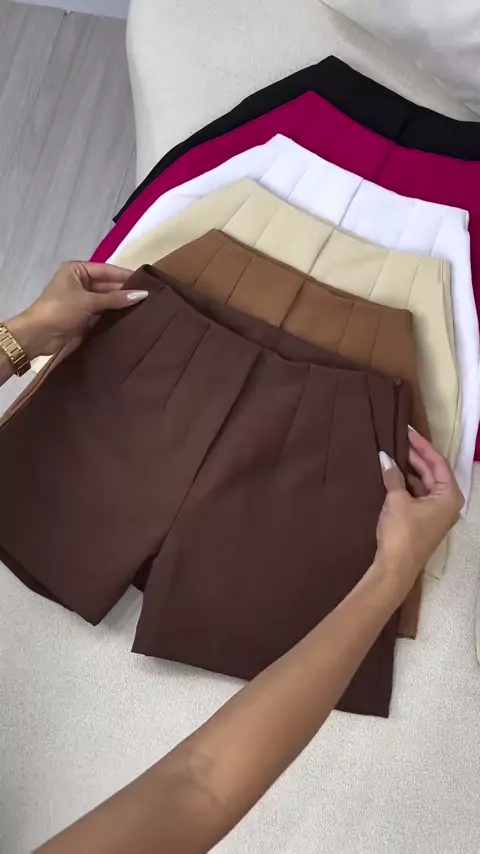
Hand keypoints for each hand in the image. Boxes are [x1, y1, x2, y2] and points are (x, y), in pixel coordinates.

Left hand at [8, 261, 147, 357]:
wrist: (38, 335)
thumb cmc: (60, 310)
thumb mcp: (88, 301)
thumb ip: (115, 298)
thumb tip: (142, 294)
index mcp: (77, 270)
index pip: (107, 270)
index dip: (125, 276)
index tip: (147, 281)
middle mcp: (80, 282)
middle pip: (107, 285)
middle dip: (125, 291)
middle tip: (149, 297)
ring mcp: (81, 300)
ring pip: (106, 300)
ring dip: (121, 304)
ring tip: (145, 307)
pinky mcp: (83, 316)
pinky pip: (102, 313)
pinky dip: (114, 315)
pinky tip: (131, 318)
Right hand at [375, 427, 463, 594]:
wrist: (395, 568)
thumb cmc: (402, 533)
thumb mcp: (396, 500)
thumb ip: (393, 476)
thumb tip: (384, 457)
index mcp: (449, 496)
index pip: (437, 462)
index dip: (421, 445)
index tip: (407, 431)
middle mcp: (448, 503)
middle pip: (432, 472)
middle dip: (415, 456)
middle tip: (397, 439)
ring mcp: (437, 513)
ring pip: (424, 483)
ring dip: (409, 470)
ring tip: (392, 454)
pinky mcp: (425, 520)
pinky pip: (418, 494)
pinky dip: (406, 484)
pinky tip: (392, 474)